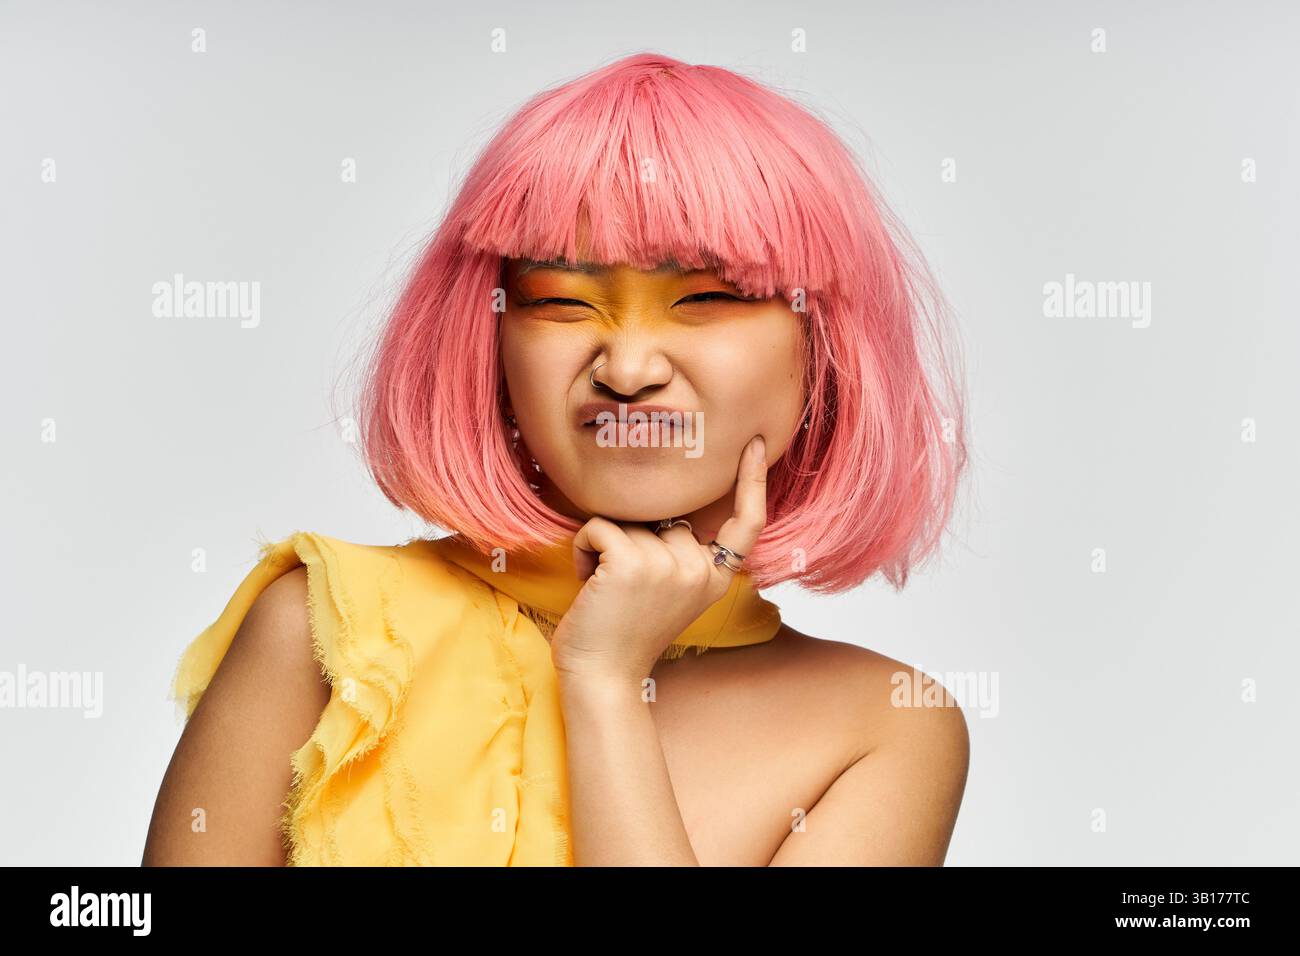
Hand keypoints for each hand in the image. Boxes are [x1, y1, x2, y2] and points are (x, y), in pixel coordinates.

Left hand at [550, 434, 768, 684]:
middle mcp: (699, 569)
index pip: (746, 523)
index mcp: (715, 577)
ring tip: (603, 588)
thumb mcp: (668, 590)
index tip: (753, 444)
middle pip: (662, 515)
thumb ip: (678, 553)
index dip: (752, 481)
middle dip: (631, 538)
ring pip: (626, 519)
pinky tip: (586, 581)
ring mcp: (669, 565)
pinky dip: (581, 549)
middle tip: (620, 585)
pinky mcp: (631, 562)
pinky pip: (598, 526)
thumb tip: (664, 506)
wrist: (602, 678)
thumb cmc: (624, 634)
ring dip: (602, 547)